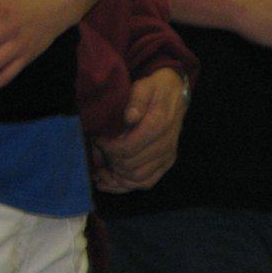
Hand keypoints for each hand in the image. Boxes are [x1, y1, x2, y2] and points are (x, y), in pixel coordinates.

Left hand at [92, 68, 187, 193]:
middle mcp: (165, 145)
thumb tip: (130, 116)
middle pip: (130, 166)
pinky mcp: (166, 164)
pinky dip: (127, 185)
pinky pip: (147, 182)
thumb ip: (137, 100)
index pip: (128, 148)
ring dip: (115, 179)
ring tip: (98, 172)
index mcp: (158, 126)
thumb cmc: (155, 89)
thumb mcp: (145, 87)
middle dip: (108, 163)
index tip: (96, 140)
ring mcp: (167, 156)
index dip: (108, 148)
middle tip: (95, 154)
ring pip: (138, 179)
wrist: (176, 95)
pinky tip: (110, 182)